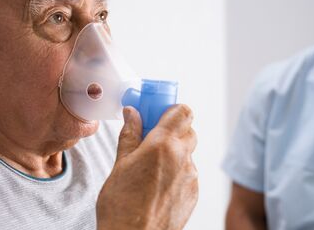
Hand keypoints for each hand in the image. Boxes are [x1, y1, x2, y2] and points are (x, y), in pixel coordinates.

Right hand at [96, 105, 197, 229]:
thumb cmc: (121, 204)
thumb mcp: (120, 164)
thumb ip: (130, 135)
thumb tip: (132, 113)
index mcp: (163, 145)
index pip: (182, 112)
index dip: (171, 109)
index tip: (157, 112)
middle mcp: (182, 159)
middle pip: (188, 130)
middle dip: (172, 129)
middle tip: (151, 136)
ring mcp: (191, 178)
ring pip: (187, 153)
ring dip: (173, 151)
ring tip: (150, 165)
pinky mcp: (193, 195)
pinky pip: (188, 173)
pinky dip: (176, 171)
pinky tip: (156, 183)